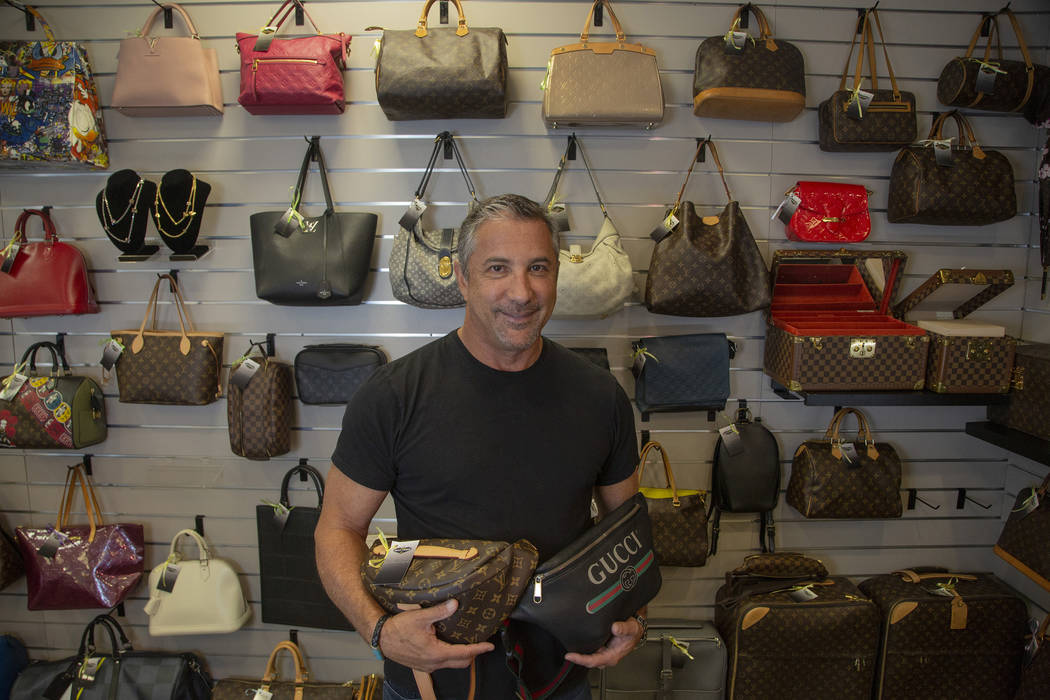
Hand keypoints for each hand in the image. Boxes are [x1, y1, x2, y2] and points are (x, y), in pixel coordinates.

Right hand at [379, 600, 493, 672]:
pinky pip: (442, 665)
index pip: (464, 653)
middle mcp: (434, 663)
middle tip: (481, 645)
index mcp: (436, 653)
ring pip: (451, 665)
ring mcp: (428, 667)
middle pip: (461, 662)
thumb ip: (440, 611)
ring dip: (461, 657)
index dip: (478, 649)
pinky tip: (449, 647)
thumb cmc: (399, 628)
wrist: (382, 639)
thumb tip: (455, 604)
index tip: (489, 646)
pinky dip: (450, 658)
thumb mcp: (421, 617)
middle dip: (473, 654)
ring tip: (467, 645)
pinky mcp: (422, 666)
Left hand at [563, 617, 642, 668]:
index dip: (580, 659)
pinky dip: (582, 646)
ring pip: (588, 655)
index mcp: (612, 656)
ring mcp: (603, 652)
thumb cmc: (633, 631)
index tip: (569, 656)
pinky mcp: (601, 647)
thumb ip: (623, 628)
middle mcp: (606, 656)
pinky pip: (590, 649)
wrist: (635, 629)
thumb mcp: (631, 628)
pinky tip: (576, 641)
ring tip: (568, 645)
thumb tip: (614, 628)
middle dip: (577, 658)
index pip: (593, 661)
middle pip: (588, 661)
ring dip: (579, 652)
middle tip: (566, 652)